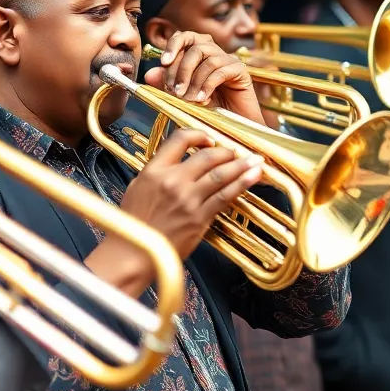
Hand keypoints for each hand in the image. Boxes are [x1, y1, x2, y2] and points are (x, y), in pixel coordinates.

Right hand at [117, 128, 263, 257]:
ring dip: (241, 165)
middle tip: (237, 152)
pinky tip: (252, 177)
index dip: (199, 135)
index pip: (180, 140)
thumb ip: (157, 172)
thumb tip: (177, 161)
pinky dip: (241, 184)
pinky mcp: (199, 217)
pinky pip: (225, 196)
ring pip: (221, 174)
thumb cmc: (134, 226)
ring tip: (255, 161)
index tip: (210, 140)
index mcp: (154, 171)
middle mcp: (172, 181)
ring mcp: (188, 199)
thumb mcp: (137, 188)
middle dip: (226, 151)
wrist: (134, 254)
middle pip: (207, 156)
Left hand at [144, 31, 263, 124]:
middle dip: (181, 69)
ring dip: (194, 80)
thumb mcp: (183, 98)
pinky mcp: (241, 71)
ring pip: (208, 59)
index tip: (163, 62)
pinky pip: (221, 71)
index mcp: (200, 54)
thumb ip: (167, 85)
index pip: (185, 37)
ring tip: (189, 99)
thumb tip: (149, 74)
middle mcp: (215, 53)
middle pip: (196, 46)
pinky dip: (208, 86)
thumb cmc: (208, 113)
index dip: (173, 45)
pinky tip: (203, 101)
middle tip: (175, 91)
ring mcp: (229, 60)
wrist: (233, 129)